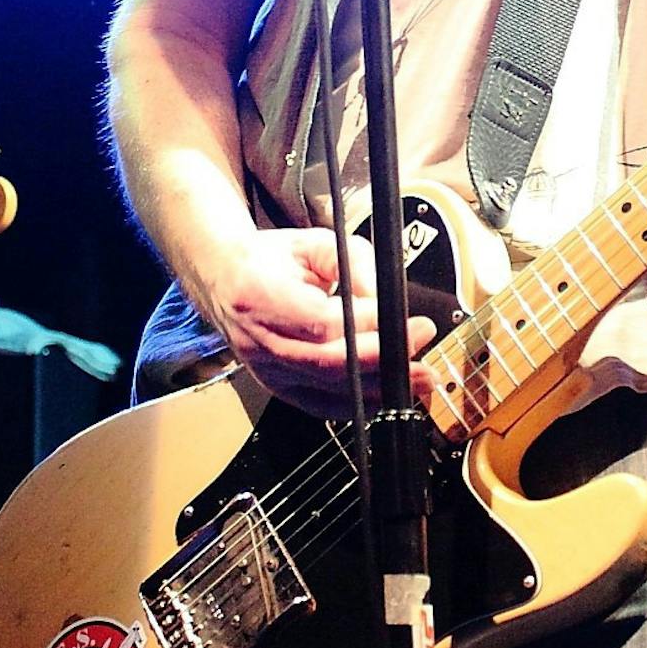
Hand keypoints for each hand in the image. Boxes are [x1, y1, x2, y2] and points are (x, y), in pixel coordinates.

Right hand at [192, 228, 436, 417]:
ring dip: (378, 388)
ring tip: (417, 380)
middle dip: (383, 363)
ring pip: (327, 390)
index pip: (323, 322)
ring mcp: (265, 369)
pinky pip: (320, 404)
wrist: (224, 277)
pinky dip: (357, 403)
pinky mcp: (275, 386)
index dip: (370, 327)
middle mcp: (259, 339)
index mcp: (261, 295)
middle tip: (423, 356)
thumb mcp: (315, 244)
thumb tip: (388, 300)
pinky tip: (385, 395)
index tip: (408, 321)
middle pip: (327, 364)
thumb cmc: (269, 259)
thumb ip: (356, 265)